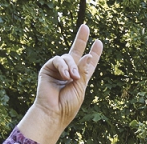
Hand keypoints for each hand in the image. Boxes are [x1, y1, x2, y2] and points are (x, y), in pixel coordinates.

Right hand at [18, 24, 102, 143]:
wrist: (53, 113)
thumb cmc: (68, 105)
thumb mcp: (80, 88)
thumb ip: (84, 71)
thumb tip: (88, 55)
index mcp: (79, 79)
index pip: (88, 63)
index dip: (94, 53)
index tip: (98, 43)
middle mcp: (69, 72)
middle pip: (76, 52)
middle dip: (80, 39)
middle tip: (85, 27)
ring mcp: (58, 70)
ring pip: (68, 57)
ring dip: (72, 67)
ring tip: (73, 79)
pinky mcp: (48, 69)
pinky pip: (57, 60)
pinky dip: (63, 67)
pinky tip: (66, 77)